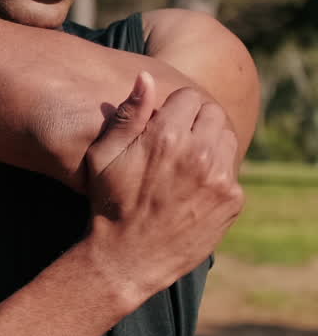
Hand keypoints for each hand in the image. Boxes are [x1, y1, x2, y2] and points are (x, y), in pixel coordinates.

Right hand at [84, 71, 243, 300]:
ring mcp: (219, 178)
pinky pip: (232, 172)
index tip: (164, 125)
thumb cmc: (109, 203)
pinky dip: (217, 175)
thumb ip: (128, 114)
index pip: (189, 97)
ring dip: (211, 144)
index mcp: (167, 135)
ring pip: (227, 139)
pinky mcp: (232, 200)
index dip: (175, 109)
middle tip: (178, 143)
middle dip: (197, 122)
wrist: (127, 258)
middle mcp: (199, 153)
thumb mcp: (104, 156)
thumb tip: (146, 78)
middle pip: (214, 113)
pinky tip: (194, 190)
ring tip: (187, 164)